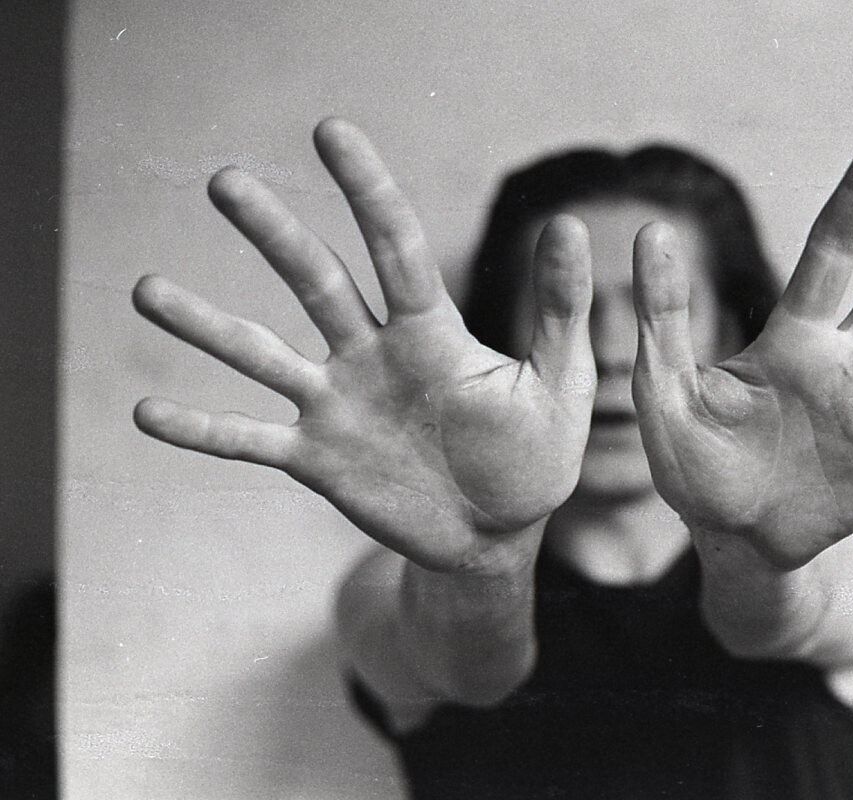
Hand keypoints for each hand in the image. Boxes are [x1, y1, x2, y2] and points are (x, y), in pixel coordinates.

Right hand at [133, 119, 594, 572]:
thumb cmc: (534, 457)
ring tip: (147, 289)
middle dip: (274, 234)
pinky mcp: (316, 460)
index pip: (397, 248)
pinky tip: (145, 412)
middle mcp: (373, 356)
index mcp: (432, 334)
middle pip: (317, 283)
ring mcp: (338, 406)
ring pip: (263, 356)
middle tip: (226, 182)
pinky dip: (202, 430)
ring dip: (207, 326)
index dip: (367, 191)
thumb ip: (561, 312)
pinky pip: (250, 441)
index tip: (331, 132)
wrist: (496, 535)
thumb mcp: (559, 385)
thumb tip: (570, 223)